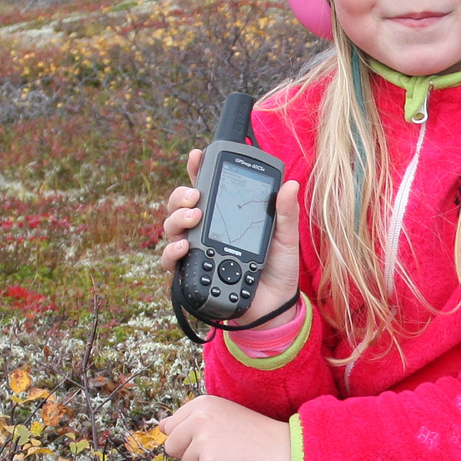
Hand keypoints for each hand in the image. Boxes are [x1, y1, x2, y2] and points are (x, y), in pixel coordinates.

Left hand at [158, 394, 290, 460]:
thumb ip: (192, 419)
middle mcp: (198, 417)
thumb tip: (160, 427)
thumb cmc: (255, 433)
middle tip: (220, 451)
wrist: (284, 448)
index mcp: (201, 403)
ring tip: (229, 458)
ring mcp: (203, 439)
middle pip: (172, 447)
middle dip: (191, 455)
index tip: (211, 438)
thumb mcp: (223, 414)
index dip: (188, 439)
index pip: (170, 427)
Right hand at [159, 155, 303, 326]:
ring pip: (171, 228)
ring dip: (177, 218)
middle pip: (180, 205)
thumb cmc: (278, 268)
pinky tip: (183, 247)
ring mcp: (195, 252)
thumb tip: (290, 184)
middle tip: (195, 196)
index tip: (197, 155)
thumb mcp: (285, 237)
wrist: (276, 305)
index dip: (198, 170)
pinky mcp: (191, 275)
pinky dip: (172, 252)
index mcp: (226, 216)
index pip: (207, 188)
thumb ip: (284, 212)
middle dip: (181, 195)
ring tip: (193, 217)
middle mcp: (205, 230)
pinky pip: (170, 261)